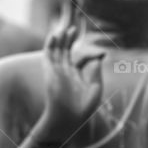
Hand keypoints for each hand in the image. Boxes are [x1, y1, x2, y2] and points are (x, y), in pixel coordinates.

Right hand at [38, 26, 104, 142]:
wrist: (68, 118)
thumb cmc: (82, 108)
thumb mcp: (95, 89)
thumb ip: (97, 73)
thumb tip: (100, 58)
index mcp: (75, 76)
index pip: (78, 59)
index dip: (86, 52)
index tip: (99, 50)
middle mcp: (64, 72)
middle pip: (65, 52)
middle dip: (68, 40)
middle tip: (73, 29)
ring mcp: (56, 71)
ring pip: (56, 51)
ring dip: (58, 40)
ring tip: (63, 29)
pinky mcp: (50, 72)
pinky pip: (48, 56)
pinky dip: (50, 45)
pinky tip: (54, 35)